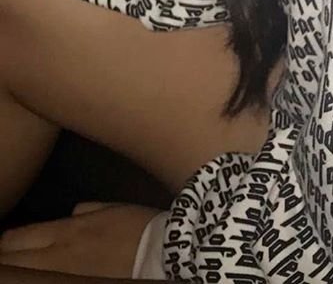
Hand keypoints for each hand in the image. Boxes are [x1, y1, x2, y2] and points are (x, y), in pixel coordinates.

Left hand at [0, 202, 157, 277]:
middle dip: (4, 260)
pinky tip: (37, 277)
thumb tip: (72, 213)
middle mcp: (60, 255)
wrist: (163, 254)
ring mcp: (67, 276)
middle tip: (2, 261)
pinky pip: (48, 282)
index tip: (1, 246)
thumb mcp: (112, 209)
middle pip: (15, 261)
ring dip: (20, 270)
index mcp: (67, 231)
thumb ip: (88, 210)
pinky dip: (39, 278)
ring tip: (14, 270)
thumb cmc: (140, 227)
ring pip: (28, 275)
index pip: (20, 238)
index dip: (5, 244)